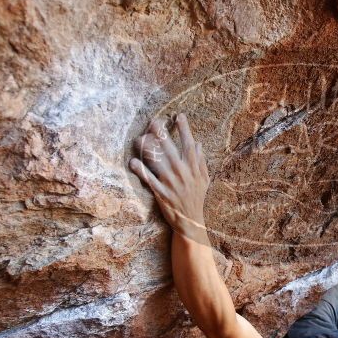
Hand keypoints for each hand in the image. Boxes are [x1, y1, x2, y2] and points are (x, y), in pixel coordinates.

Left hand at [129, 113, 209, 238]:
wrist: (191, 222)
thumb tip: (198, 144)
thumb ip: (201, 161)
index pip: (189, 144)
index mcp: (193, 168)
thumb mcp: (204, 179)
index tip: (178, 116)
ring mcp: (171, 182)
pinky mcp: (161, 192)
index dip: (184, 129)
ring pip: (157, 160)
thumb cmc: (197, 199)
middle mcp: (182, 172)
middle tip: (153, 121)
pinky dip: (141, 170)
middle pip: (170, 147)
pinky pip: (149, 179)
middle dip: (161, 132)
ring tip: (138, 139)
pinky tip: (133, 162)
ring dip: (147, 148)